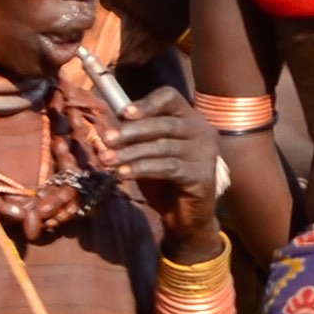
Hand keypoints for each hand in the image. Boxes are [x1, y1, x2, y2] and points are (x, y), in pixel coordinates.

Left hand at [96, 89, 222, 252]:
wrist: (184, 215)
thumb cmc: (164, 179)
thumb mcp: (147, 152)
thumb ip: (135, 136)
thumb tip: (107, 121)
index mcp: (190, 119)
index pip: (170, 98)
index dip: (146, 103)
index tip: (123, 113)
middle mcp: (203, 131)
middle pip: (165, 123)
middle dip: (132, 131)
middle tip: (106, 140)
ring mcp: (206, 153)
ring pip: (164, 147)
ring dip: (131, 153)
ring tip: (107, 160)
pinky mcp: (203, 175)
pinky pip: (168, 167)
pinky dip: (142, 169)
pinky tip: (123, 174)